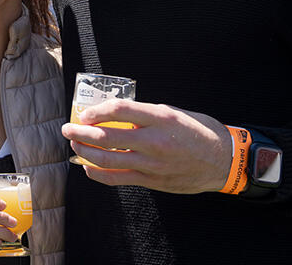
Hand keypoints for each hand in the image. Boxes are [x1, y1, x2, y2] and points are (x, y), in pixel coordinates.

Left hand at [61, 99, 231, 193]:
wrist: (223, 161)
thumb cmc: (199, 132)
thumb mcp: (173, 113)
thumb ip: (145, 114)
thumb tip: (114, 115)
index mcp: (161, 118)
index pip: (120, 110)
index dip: (97, 111)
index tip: (85, 113)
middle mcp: (155, 142)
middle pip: (107, 137)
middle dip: (81, 133)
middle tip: (67, 129)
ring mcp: (152, 165)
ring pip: (108, 161)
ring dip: (85, 153)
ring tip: (75, 146)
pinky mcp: (152, 181)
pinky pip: (118, 179)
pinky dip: (98, 173)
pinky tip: (88, 167)